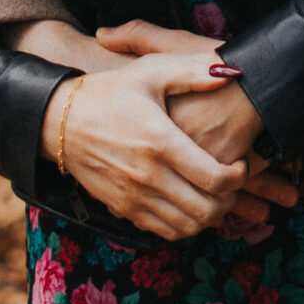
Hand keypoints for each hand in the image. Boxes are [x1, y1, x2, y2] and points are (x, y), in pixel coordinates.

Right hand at [98, 22, 296, 221]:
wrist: (61, 121)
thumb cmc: (111, 92)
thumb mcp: (150, 71)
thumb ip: (193, 71)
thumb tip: (233, 71)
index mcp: (160, 141)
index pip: (215, 178)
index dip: (239, 176)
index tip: (242, 163)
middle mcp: (148, 176)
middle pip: (207, 210)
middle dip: (230, 200)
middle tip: (233, 182)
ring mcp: (134, 197)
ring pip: (189, 227)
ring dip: (210, 215)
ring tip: (214, 193)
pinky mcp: (124, 210)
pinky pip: (165, 232)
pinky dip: (185, 224)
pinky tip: (189, 201)